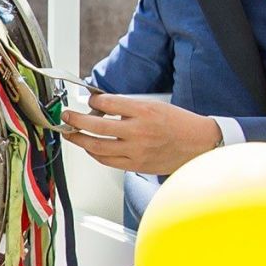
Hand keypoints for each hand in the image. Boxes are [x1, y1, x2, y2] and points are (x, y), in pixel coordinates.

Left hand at [60, 92, 222, 172]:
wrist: (199, 144)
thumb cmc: (179, 123)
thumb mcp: (154, 105)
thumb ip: (128, 106)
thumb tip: (102, 105)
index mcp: (144, 111)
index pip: (108, 103)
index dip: (93, 101)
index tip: (87, 100)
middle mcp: (139, 131)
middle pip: (97, 126)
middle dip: (76, 120)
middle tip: (66, 116)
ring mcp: (137, 151)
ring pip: (98, 147)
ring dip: (80, 140)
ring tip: (71, 134)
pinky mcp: (137, 165)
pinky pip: (108, 161)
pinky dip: (95, 154)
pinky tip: (90, 147)